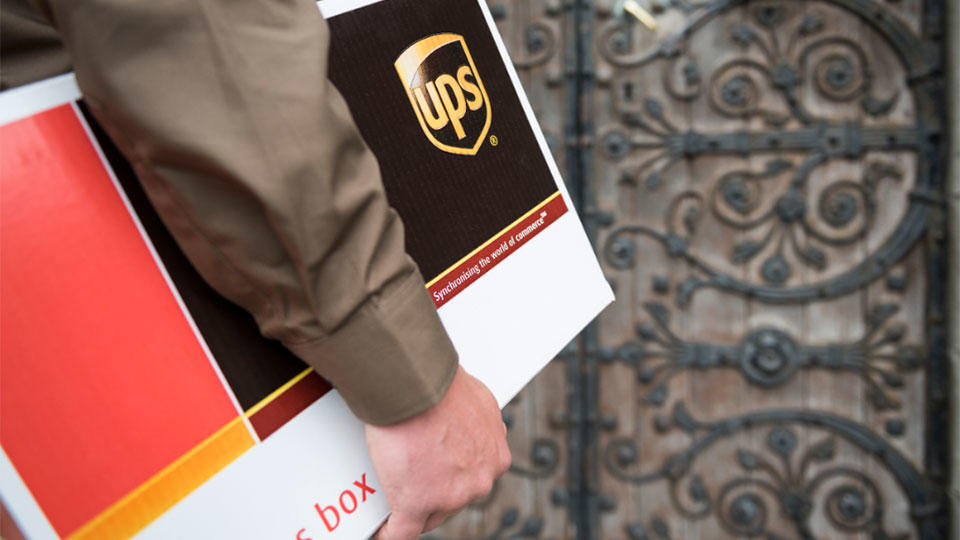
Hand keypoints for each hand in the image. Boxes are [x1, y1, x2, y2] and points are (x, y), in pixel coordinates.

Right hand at [365, 366, 510, 539]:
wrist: (416, 384)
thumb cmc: (439, 385)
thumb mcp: (475, 402)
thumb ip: (473, 424)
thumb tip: (462, 426)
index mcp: (494, 457)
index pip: (472, 479)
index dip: (451, 476)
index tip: (439, 476)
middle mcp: (478, 479)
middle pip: (452, 499)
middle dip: (433, 490)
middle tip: (414, 477)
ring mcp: (448, 495)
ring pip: (428, 514)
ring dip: (412, 504)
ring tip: (394, 490)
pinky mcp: (416, 502)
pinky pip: (402, 531)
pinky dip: (390, 533)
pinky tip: (383, 532)